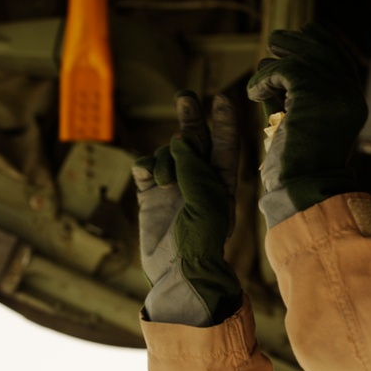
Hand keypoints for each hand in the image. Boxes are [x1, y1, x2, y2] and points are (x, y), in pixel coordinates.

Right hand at [132, 91, 240, 325]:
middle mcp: (198, 181)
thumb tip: (180, 140)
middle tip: (185, 97)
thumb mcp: (206, 203)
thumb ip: (194, 168)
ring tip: (166, 180)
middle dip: (190, 118)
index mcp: (222, 182)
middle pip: (194, 141)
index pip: (224, 146)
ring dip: (164, 158)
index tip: (222, 100)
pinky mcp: (150, 196)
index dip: (223, 122)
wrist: (176, 273)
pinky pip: (145, 168)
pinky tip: (150, 179)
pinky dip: (147, 168)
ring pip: (166, 153)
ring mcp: (173, 187)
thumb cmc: (201, 242)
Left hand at [247, 22, 366, 226]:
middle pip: (322, 48)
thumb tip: (284, 64)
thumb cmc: (300, 167)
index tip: (299, 35)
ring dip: (275, 62)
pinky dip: (263, 80)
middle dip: (296, 41)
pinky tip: (254, 95)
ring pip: (301, 55)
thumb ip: (304, 97)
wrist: (303, 188)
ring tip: (261, 76)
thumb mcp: (308, 123)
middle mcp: (349, 92)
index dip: (320, 41)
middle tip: (274, 42)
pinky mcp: (311, 91)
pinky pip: (281, 69)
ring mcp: (333, 90)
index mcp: (353, 102)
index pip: (339, 58)